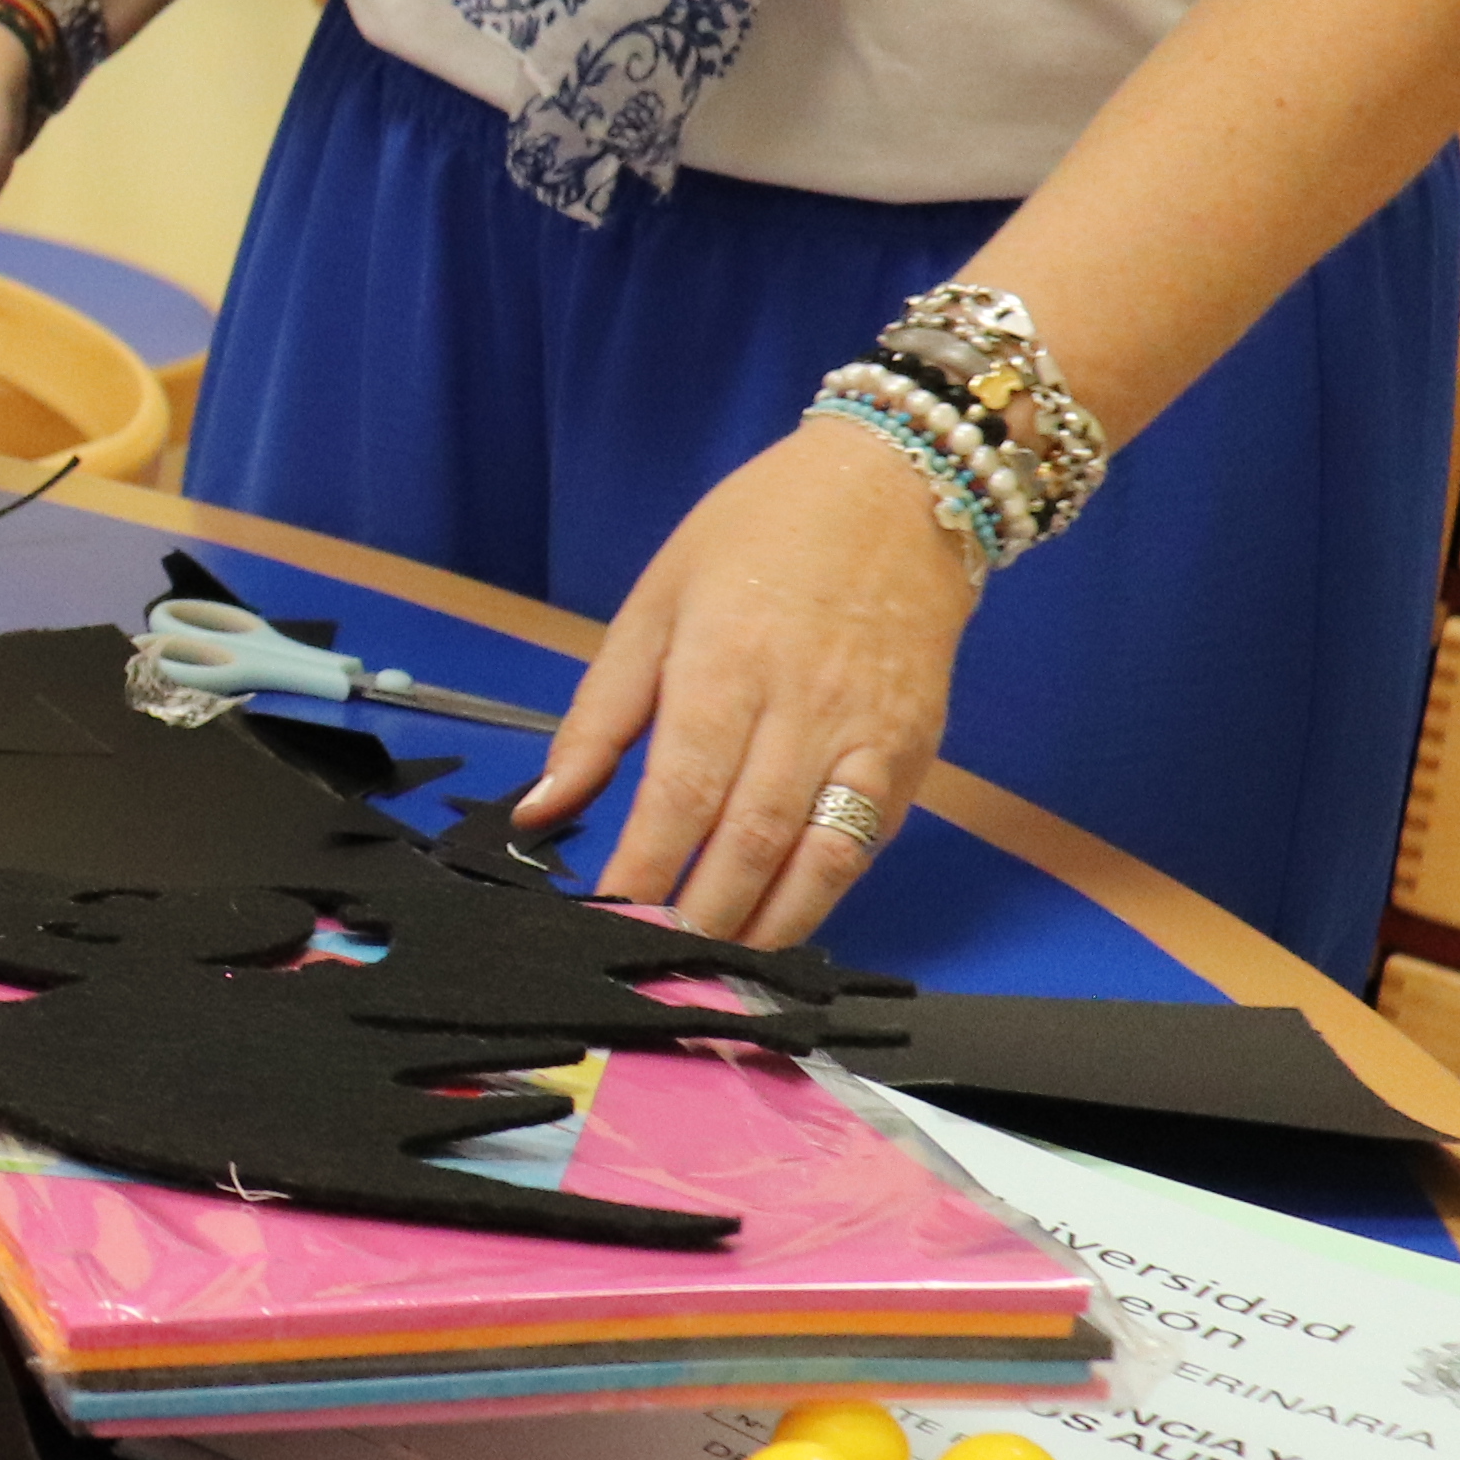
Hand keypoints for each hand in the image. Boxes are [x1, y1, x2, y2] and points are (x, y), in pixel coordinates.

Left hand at [522, 416, 978, 948]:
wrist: (901, 488)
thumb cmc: (759, 536)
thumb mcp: (655, 603)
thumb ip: (599, 715)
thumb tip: (543, 806)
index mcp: (726, 665)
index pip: (681, 795)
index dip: (645, 869)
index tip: (604, 919)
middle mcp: (805, 709)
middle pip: (750, 841)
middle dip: (700, 917)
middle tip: (651, 966)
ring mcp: (871, 735)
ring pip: (821, 859)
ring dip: (766, 927)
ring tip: (713, 970)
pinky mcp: (916, 750)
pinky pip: (867, 841)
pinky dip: (824, 893)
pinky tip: (780, 924)